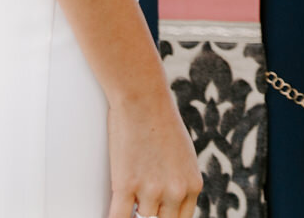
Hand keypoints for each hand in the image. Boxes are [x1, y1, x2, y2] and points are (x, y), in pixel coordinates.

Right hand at [105, 83, 200, 217]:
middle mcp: (175, 191)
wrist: (143, 98)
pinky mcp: (126, 185)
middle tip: (139, 207)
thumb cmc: (160, 122)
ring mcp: (151, 190)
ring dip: (131, 213)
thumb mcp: (183, 157)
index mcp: (192, 185)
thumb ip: (180, 182)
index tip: (155, 216)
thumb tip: (168, 203)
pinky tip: (110, 215)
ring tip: (128, 199)